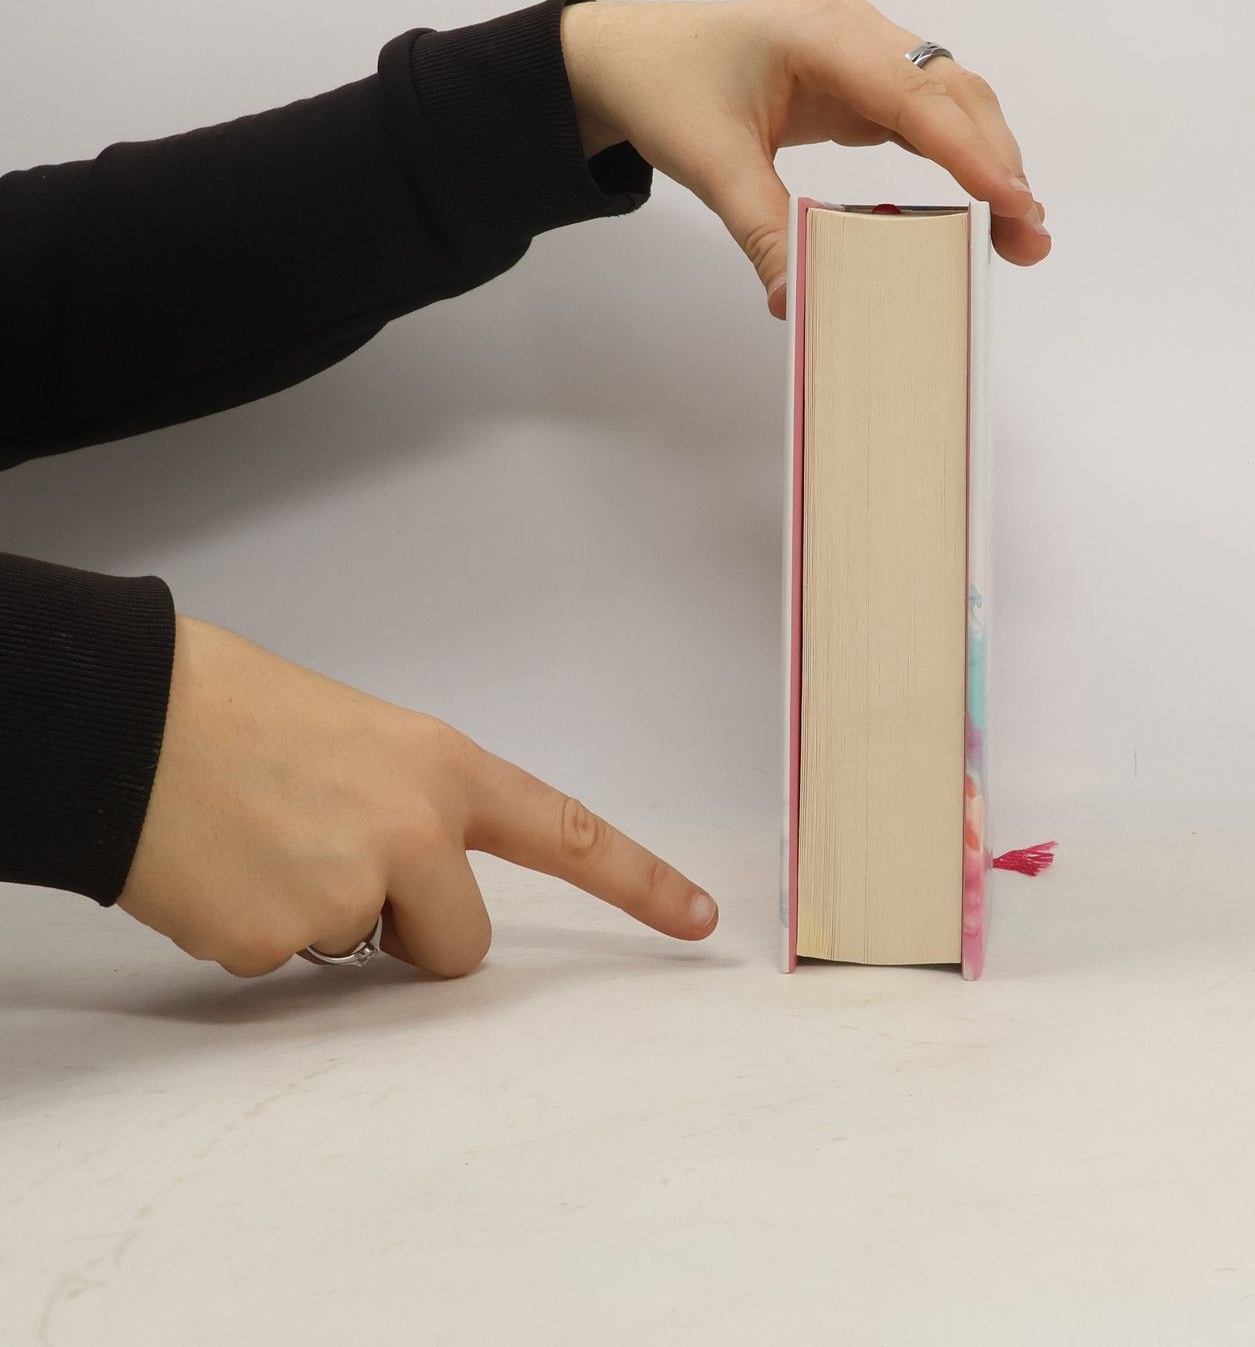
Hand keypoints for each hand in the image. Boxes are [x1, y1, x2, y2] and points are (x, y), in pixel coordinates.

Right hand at [119, 618, 716, 977]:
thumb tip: (421, 875)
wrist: (130, 724)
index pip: (568, 833)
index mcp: (445, 771)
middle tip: (331, 861)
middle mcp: (417, 833)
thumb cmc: (239, 715)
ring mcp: (350, 892)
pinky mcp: (276, 942)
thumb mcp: (363, 741)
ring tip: (266, 849)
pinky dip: (254, 933)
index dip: (639, 883)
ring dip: (326, 926)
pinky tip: (223, 873)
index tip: (697, 919)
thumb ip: (417, 805)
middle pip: (461, 945)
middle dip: (411, 934)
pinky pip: (285, 966)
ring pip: (366, 957)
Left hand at [560, 0, 1049, 315]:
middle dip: (998, 161)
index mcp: (818, 34)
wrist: (627, 56)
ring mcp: (863, 52)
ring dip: (990, 158)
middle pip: (952, 91)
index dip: (968, 150)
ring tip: (1020, 230)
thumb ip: (762, 228)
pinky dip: (961, 155)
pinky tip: (984, 200)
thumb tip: (798, 300)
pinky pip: (927, 113)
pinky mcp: (862, 81)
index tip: (1011, 200)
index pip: (913, 94)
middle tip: (1028, 235)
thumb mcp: (708, 161)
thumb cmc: (664, 86)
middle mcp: (854, 31)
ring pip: (952, 99)